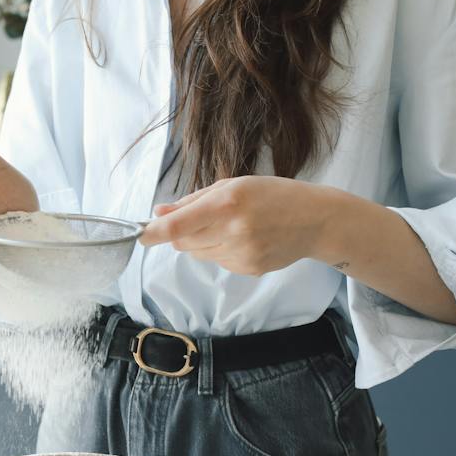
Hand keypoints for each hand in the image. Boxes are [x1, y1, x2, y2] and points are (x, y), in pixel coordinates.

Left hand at [139, 175, 343, 275]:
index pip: (180, 224)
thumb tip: (159, 212)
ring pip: (198, 254)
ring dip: (204, 241)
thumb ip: (194, 200)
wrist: (316, 221)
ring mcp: (241, 254)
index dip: (154, 232)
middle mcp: (233, 231)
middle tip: (203, 218)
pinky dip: (221, 251)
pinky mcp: (248, 270)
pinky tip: (245, 238)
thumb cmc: (273, 196)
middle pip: (183, 242)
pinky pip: (218, 262)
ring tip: (233, 226)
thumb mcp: (234, 185)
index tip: (139, 236)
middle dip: (181, 233)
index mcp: (228, 203)